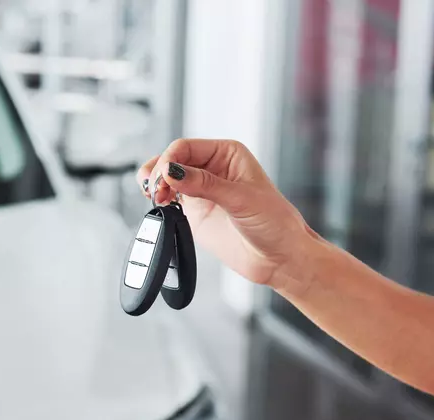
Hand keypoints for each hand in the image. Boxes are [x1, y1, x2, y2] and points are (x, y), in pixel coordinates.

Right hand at [136, 139, 315, 288]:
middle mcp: (212, 168)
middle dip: (160, 172)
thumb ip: (205, 185)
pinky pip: (169, 199)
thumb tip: (173, 172)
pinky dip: (159, 200)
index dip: (170, 159)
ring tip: (155, 197)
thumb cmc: (275, 223)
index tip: (164, 176)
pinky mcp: (194, 211)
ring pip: (167, 178)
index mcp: (227, 154)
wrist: (278, 258)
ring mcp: (201, 190)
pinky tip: (159, 205)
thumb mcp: (241, 199)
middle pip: (172, 160)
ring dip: (155, 184)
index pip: (186, 147)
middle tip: (156, 190)